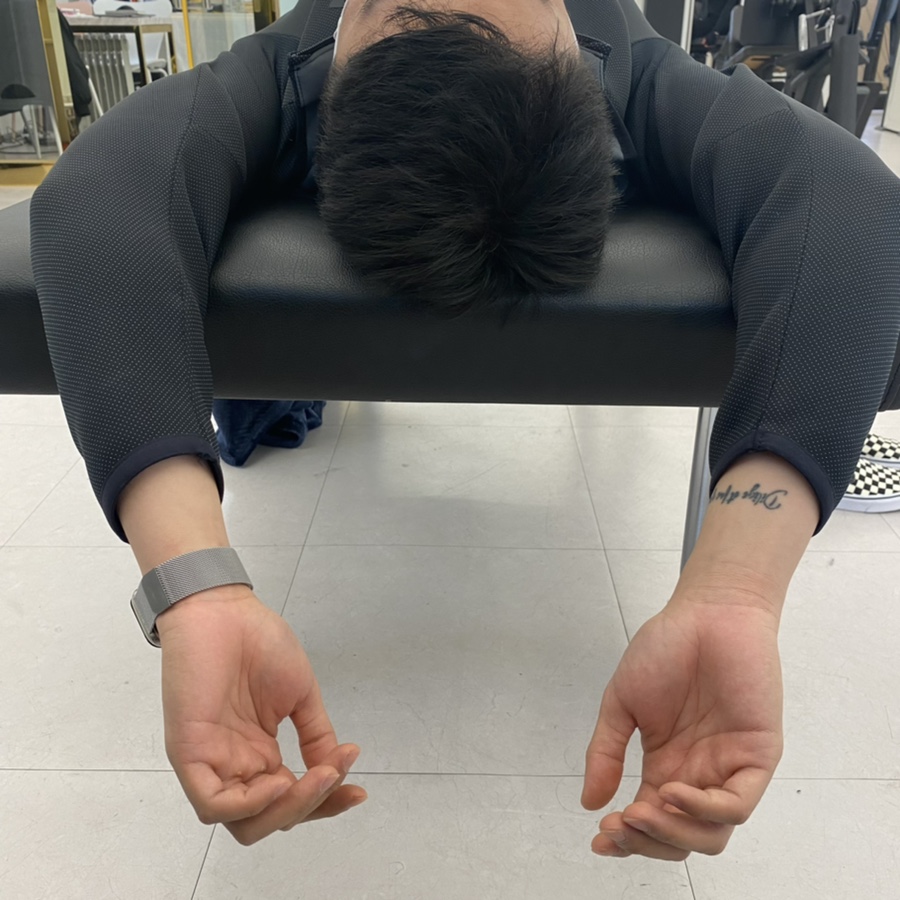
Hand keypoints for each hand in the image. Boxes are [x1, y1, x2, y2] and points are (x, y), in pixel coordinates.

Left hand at [158, 587, 365, 844]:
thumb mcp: (299, 694)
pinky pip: (212, 804)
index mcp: (258, 754)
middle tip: (334, 773)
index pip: (291, 799)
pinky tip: (280, 780)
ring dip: (287, 808)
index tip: (359, 790)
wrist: (224, 611)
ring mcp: (210, 764)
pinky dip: (249, 804)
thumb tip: (335, 769)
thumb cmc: (258, 643)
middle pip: (270, 819)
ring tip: (314, 775)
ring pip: (244, 822)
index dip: (326, 803)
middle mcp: (235, 767)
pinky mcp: (188, 755)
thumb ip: (316, 735)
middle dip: (310, 807)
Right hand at [582, 591, 783, 859]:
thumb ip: (607, 752)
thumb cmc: (666, 649)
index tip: (599, 837)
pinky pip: (737, 803)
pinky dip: (704, 809)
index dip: (626, 839)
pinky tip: (673, 792)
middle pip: (681, 839)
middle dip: (647, 843)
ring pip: (711, 834)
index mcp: (667, 765)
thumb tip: (589, 801)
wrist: (707, 613)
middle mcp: (699, 775)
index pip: (650, 821)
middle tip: (618, 825)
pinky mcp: (756, 756)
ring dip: (673, 833)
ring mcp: (728, 768)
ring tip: (642, 811)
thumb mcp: (622, 703)